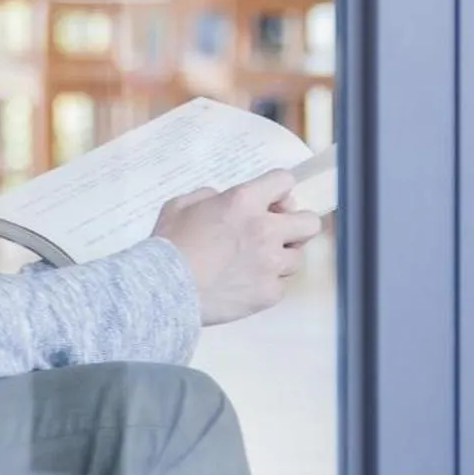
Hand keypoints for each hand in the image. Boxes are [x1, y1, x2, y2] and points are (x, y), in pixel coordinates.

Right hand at [153, 170, 323, 325]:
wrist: (163, 290)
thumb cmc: (169, 246)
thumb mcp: (181, 205)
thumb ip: (210, 195)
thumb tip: (223, 199)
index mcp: (245, 201)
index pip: (284, 181)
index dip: (278, 190)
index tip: (272, 201)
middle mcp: (265, 230)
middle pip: (310, 222)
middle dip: (296, 225)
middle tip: (279, 232)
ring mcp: (270, 264)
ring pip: (297, 257)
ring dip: (281, 257)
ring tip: (257, 262)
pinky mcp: (268, 293)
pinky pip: (280, 285)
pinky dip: (267, 284)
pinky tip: (246, 284)